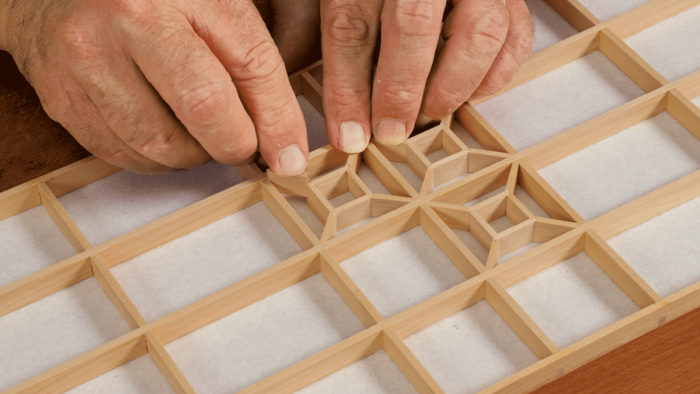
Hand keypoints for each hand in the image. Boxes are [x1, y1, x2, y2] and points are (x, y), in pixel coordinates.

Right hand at [0, 0, 318, 174]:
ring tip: (195, 128)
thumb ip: (251, 63)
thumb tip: (284, 146)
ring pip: (164, 146)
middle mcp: (126, 21)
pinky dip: (156, 157)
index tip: (291, 155)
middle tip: (241, 143)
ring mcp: (86, 62)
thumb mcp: (210, 8)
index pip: (250, 63)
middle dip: (235, 142)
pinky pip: (126, 156)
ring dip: (194, 153)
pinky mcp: (62, 100)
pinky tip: (160, 128)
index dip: (279, 119)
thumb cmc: (148, 2)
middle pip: (205, 110)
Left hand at [320, 0, 532, 150]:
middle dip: (400, 89)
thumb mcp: (349, 8)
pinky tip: (469, 92)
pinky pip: (515, 36)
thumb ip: (342, 50)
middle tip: (392, 130)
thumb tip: (348, 129)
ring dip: (452, 85)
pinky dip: (493, 75)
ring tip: (431, 110)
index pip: (352, 27)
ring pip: (477, 30)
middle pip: (412, 22)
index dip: (348, 88)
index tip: (350, 134)